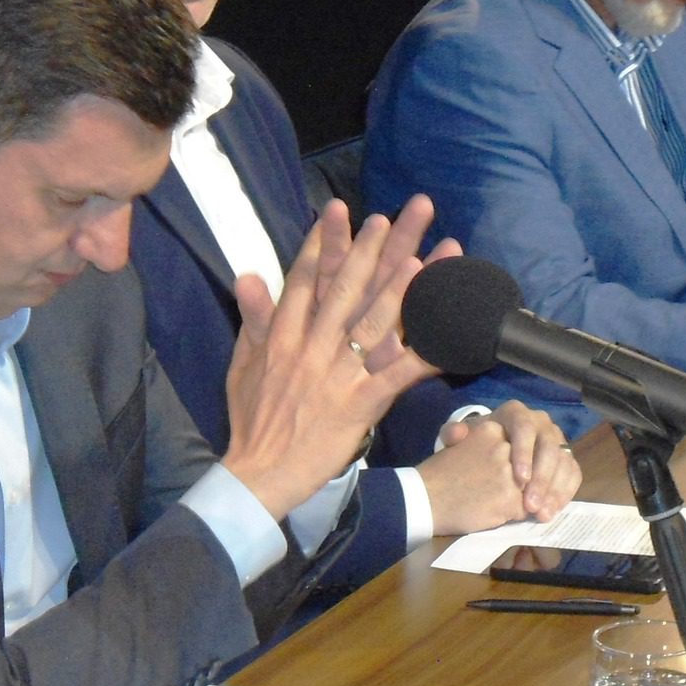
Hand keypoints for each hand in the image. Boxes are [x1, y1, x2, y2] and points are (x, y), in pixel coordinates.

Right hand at [221, 200, 439, 517]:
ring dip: (399, 290)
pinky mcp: (359, 404)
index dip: (323, 244)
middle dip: (370, 251)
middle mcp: (312, 348)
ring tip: (422, 257)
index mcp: (283, 337)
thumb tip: (248, 275)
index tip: (339, 212)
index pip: (305, 281)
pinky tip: (442, 334)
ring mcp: (337, 375)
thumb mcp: (243, 366)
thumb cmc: (252, 422)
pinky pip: (396, 376)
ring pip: (372, 325)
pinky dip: (419, 353)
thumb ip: (253, 319)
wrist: (260, 473)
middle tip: (392, 217)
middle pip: (345, 290)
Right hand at [416, 419, 522, 535]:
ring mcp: (510, 474)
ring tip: (494, 503)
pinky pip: (525, 510)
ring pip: (530, 489)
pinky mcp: (511, 499)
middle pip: (528, 467)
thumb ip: (488, 444)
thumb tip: (512, 454)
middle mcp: (505, 447)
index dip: (512, 463)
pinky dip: (514, 515)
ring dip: (519, 499)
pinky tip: (494, 513)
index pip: (518, 446)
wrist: (423, 498)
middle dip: (520, 482)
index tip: (497, 473)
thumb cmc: (438, 474)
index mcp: (492, 428)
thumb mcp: (461, 444)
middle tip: (495, 490)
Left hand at [450, 401, 580, 521]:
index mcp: (516, 413)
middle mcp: (541, 422)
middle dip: (542, 478)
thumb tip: (456, 434)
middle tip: (530, 505)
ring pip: (564, 462)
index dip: (524, 453)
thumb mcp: (460, 438)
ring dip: (555, 490)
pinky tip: (552, 511)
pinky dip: (565, 493)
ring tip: (541, 514)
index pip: (524, 428)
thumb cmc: (475, 445)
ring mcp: (556, 440)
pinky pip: (573, 473)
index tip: (519, 479)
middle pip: (549, 447)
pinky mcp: (566, 458)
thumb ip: (453, 435)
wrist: (490, 450)